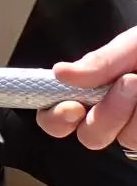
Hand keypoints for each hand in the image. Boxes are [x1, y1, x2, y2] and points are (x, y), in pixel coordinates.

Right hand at [37, 25, 136, 150]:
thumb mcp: (135, 45)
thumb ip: (101, 61)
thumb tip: (60, 73)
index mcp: (93, 91)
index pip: (57, 118)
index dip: (56, 119)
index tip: (72, 105)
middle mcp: (111, 114)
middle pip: (91, 137)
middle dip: (108, 113)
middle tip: (131, 82)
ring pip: (127, 141)